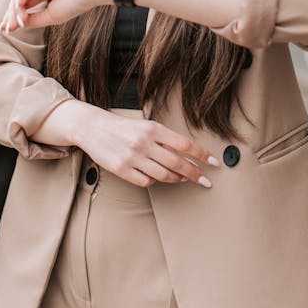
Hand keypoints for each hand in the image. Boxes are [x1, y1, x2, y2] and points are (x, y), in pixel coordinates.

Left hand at [0, 0, 113, 33]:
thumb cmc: (77, 2)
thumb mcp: (51, 15)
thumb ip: (33, 18)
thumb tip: (16, 24)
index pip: (26, 3)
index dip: (15, 16)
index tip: (6, 30)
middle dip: (13, 11)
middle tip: (7, 26)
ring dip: (16, 2)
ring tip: (18, 16)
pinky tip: (21, 2)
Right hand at [62, 102, 219, 188]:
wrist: (93, 128)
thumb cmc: (123, 127)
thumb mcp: (145, 126)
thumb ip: (164, 139)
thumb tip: (187, 154)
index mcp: (153, 128)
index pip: (184, 144)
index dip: (202, 154)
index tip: (214, 162)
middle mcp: (144, 142)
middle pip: (177, 162)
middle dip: (195, 173)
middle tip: (206, 180)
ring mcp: (133, 157)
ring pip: (164, 175)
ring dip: (178, 179)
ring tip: (184, 179)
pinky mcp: (122, 170)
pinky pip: (146, 181)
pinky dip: (156, 181)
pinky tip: (160, 178)